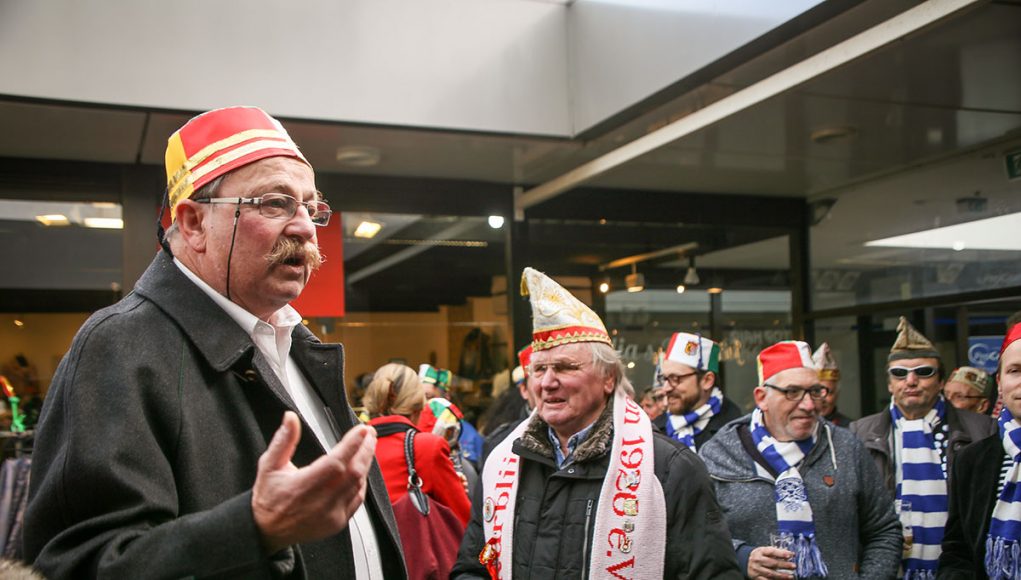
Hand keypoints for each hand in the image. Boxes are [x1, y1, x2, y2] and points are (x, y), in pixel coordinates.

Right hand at [252, 411, 376, 553]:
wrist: (268, 530)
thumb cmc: (269, 497)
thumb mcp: (269, 465)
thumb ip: (283, 440)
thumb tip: (291, 418)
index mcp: (302, 487)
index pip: (335, 462)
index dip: (352, 444)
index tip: (362, 430)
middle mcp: (319, 502)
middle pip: (353, 472)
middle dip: (365, 449)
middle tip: (369, 434)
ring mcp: (331, 514)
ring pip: (358, 485)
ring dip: (365, 464)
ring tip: (367, 447)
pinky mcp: (338, 523)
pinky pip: (357, 499)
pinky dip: (361, 482)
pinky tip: (361, 470)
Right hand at [747, 546, 796, 578]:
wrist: (745, 561)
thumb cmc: (759, 555)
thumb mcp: (765, 550)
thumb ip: (776, 551)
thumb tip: (790, 553)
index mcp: (761, 551)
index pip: (772, 552)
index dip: (781, 553)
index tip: (790, 555)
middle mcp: (758, 560)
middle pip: (772, 563)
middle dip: (784, 565)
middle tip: (793, 566)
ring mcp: (757, 569)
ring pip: (770, 573)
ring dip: (781, 575)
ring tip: (790, 576)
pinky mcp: (756, 577)